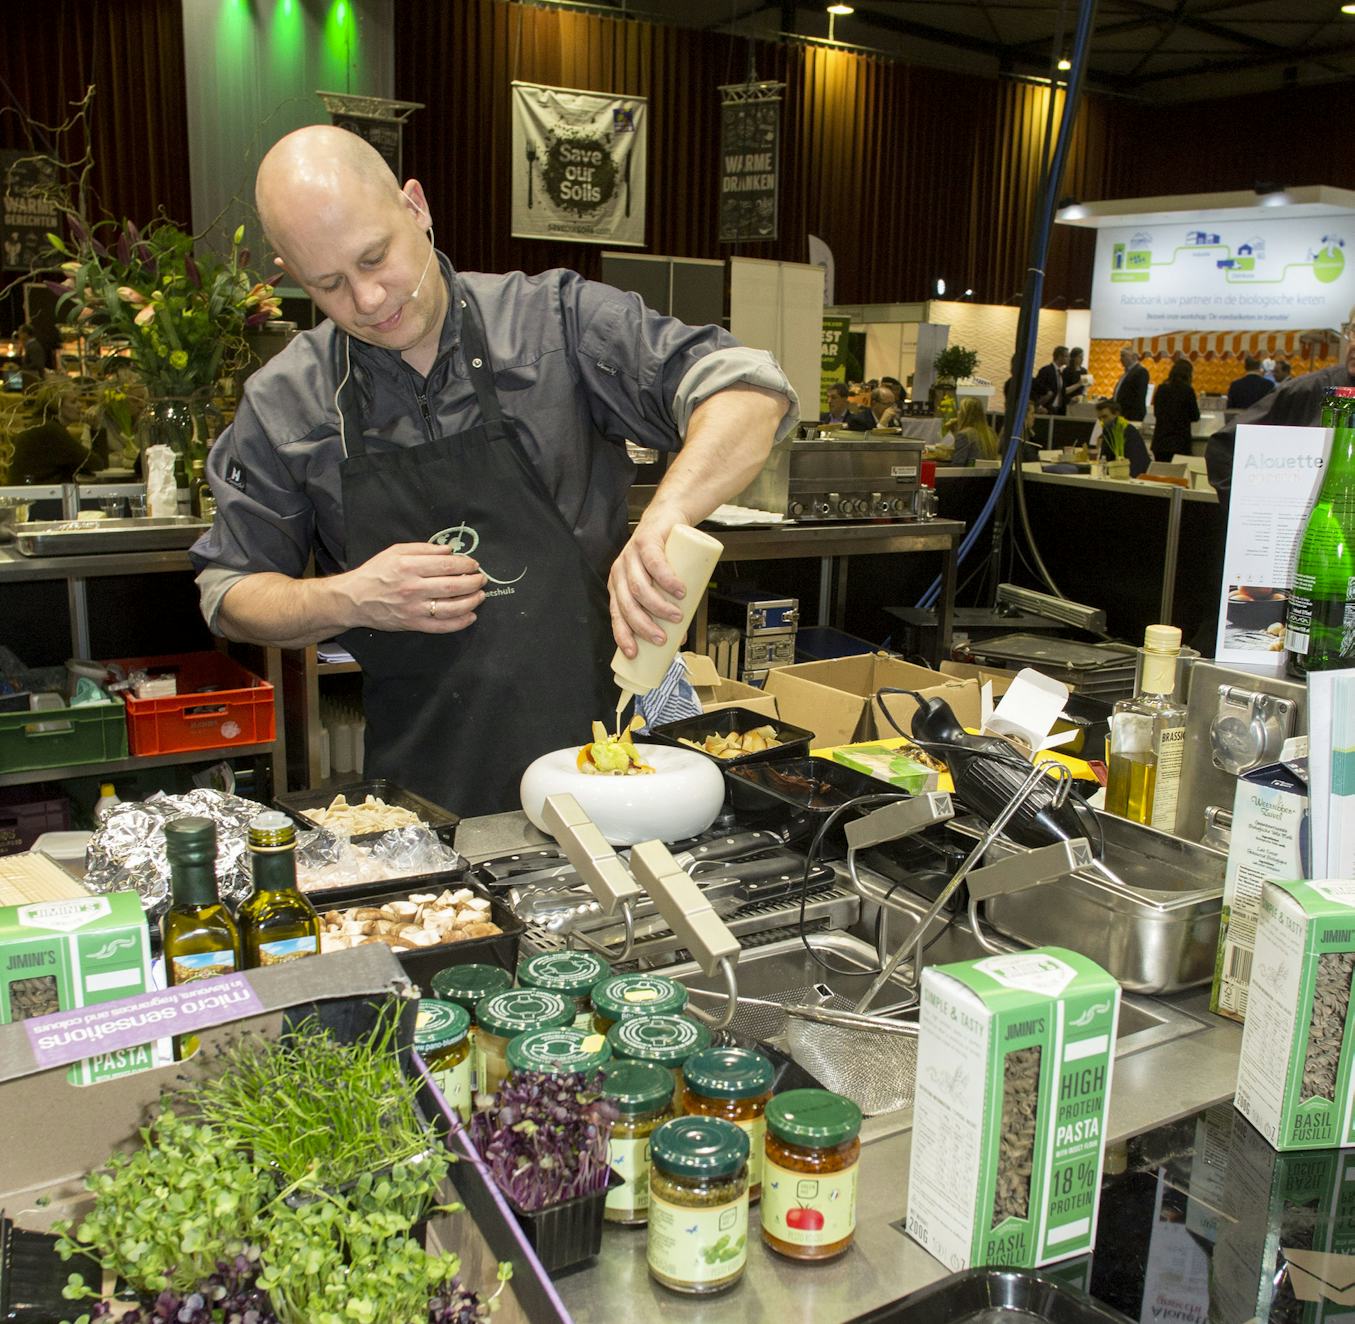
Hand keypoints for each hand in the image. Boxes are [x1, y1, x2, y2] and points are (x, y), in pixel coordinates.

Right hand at [336, 542, 485, 633]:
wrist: (354, 599)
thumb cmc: (376, 572)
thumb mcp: (395, 551)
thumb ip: (424, 549)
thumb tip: (449, 550)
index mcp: (408, 566)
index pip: (446, 565)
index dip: (465, 564)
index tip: (474, 564)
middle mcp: (412, 588)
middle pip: (453, 585)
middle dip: (473, 582)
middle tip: (481, 579)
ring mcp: (413, 608)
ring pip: (451, 607)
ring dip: (471, 601)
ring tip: (480, 596)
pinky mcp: (413, 624)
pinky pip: (442, 626)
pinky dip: (460, 622)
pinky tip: (471, 616)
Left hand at [607, 504, 687, 658]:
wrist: (670, 520)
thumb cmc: (666, 557)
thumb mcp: (660, 586)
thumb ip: (666, 609)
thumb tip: (677, 640)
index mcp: (619, 586)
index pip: (617, 615)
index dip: (623, 635)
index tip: (634, 654)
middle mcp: (620, 572)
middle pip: (628, 605)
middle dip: (644, 626)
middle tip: (662, 638)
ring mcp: (630, 556)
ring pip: (639, 587)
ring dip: (658, 606)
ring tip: (677, 615)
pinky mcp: (645, 541)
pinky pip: (654, 564)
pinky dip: (667, 580)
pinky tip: (679, 591)